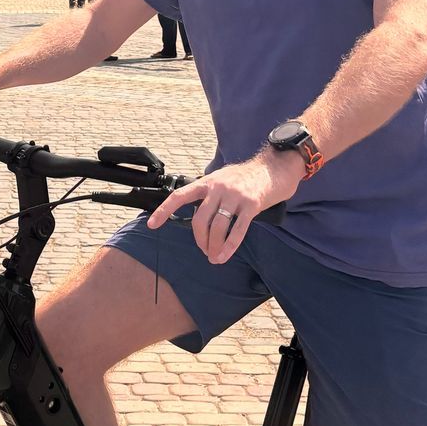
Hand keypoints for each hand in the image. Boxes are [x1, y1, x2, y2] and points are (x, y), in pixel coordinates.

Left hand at [148, 151, 301, 263]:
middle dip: (200, 240)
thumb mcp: (222, 179)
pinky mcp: (252, 205)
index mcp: (207, 182)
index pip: (179, 196)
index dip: (164, 210)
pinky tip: (224, 256)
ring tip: (214, 257)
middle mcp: (218, 188)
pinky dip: (229, 246)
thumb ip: (209, 194)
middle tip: (205, 250)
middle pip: (200, 220)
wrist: (274, 168)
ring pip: (217, 227)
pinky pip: (238, 230)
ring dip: (214, 246)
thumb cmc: (246, 177)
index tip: (152, 224)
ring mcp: (235, 196)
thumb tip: (198, 218)